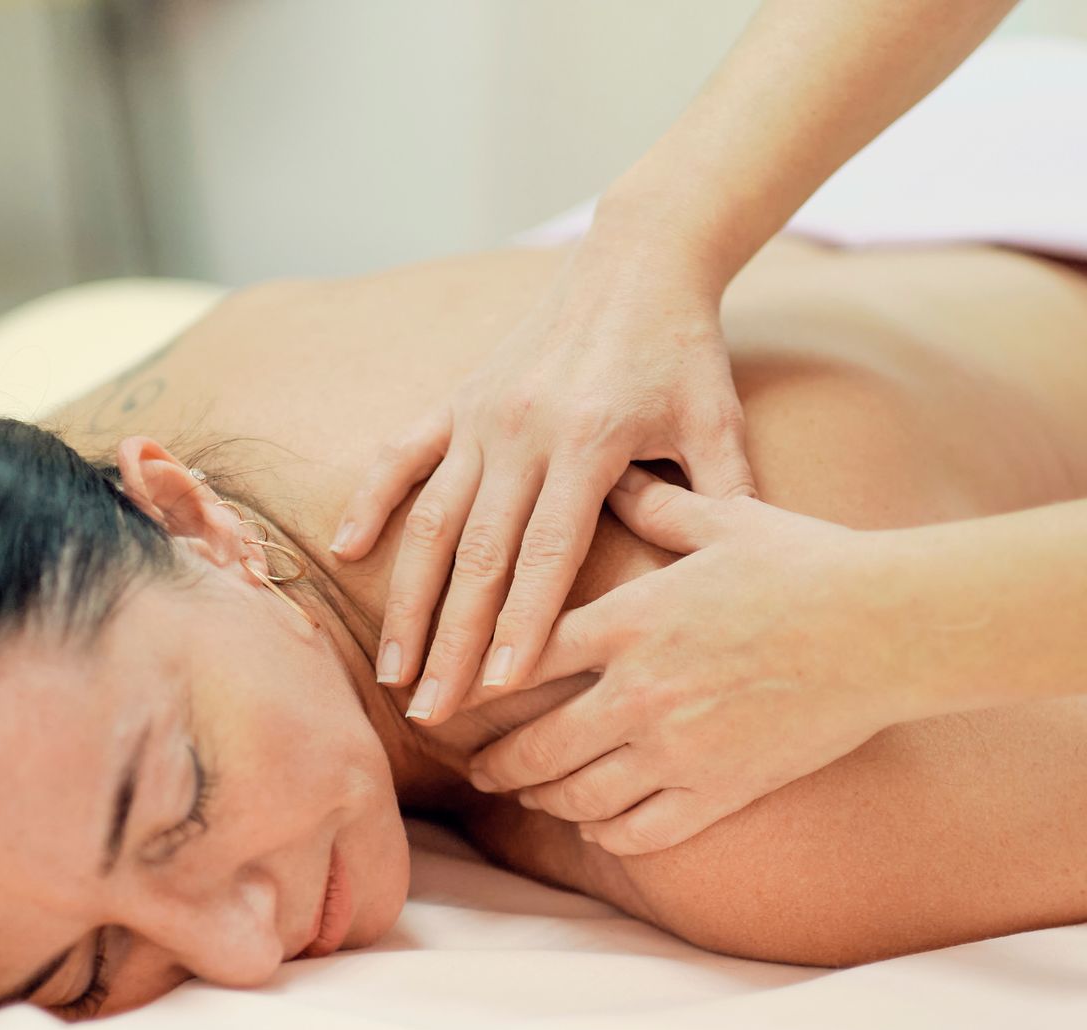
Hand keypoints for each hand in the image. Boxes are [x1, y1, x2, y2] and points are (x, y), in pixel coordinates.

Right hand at [329, 230, 755, 726]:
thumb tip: (739, 593)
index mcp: (590, 441)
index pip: (547, 553)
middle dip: (454, 640)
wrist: (638, 259)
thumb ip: (723, 502)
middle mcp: (523, 430)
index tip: (501, 691)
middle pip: (480, 555)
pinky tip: (348, 555)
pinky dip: (371, 503)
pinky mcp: (457, 399)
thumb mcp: (716, 424)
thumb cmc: (685, 351)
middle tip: (434, 713)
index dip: (523, 624)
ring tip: (395, 670)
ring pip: (433, 521)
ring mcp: (481, 415)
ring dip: (409, 600)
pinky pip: (401, 456)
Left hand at [467, 468, 929, 854]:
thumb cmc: (807, 563)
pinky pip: (641, 828)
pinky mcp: (720, 790)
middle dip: (496, 763)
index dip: (476, 680)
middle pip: (537, 745)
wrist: (886, 628)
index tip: (450, 695)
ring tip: (527, 796)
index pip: (520, 658)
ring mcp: (678, 749)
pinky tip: (596, 823)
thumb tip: (614, 475)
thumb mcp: (723, 520)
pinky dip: (607, 832)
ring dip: (543, 800)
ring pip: (580, 795)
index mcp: (629, 620)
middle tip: (475, 768)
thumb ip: (655, 506)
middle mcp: (639, 691)